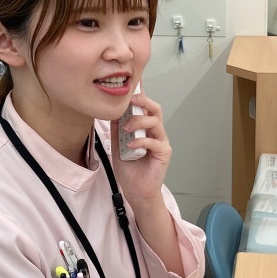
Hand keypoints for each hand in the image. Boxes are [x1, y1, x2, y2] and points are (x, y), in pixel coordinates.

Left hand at [110, 90, 171, 205]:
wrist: (136, 191)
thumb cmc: (129, 170)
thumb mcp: (117, 147)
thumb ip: (117, 131)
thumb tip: (112, 114)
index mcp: (145, 129)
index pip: (145, 108)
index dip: (140, 95)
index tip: (131, 85)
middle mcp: (155, 133)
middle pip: (155, 109)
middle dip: (143, 101)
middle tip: (131, 100)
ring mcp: (161, 142)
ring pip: (155, 122)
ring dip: (139, 121)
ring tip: (126, 128)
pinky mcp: (164, 153)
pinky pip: (155, 141)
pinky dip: (141, 141)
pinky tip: (131, 145)